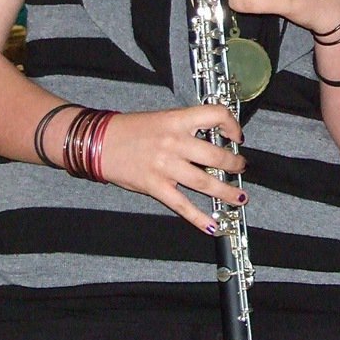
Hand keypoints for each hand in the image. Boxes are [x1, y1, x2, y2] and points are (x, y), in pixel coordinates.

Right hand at [95, 106, 246, 234]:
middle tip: (241, 168)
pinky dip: (198, 217)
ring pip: (204, 182)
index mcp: (177, 120)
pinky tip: (212, 224)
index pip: (215, 115)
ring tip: (239, 197)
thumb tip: (212, 137)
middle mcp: (174, 142)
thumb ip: (186, 127)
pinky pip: (181, 205)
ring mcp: (165, 166)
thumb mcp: (162, 118)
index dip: (232, 124)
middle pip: (215, 155)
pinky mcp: (154, 186)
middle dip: (234, 164)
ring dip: (226, 192)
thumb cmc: (130, 129)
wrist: (98, 141)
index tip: (237, 136)